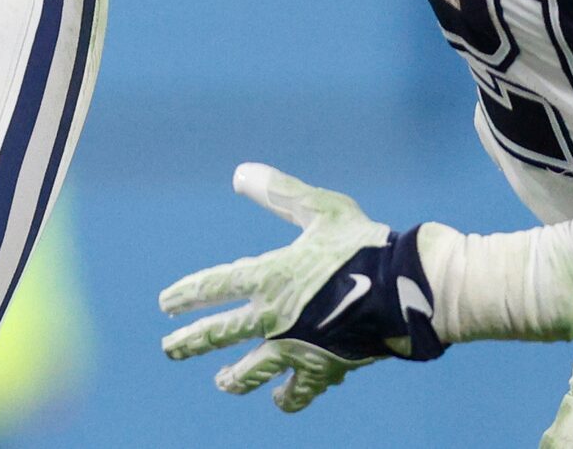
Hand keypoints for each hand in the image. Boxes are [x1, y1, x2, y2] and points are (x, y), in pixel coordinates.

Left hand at [159, 164, 445, 413]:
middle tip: (168, 350)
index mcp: (269, 276)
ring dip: (234, 378)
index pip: (214, 286)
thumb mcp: (319, 209)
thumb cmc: (363, 243)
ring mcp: (297, 348)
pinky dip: (288, 396)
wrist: (406, 290)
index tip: (165, 304)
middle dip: (191, 342)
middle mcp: (274, 318)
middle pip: (219, 334)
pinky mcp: (324, 368)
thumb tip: (239, 174)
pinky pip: (299, 390)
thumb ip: (278, 193)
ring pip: (252, 371)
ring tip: (221, 382)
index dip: (187, 294)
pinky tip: (280, 399)